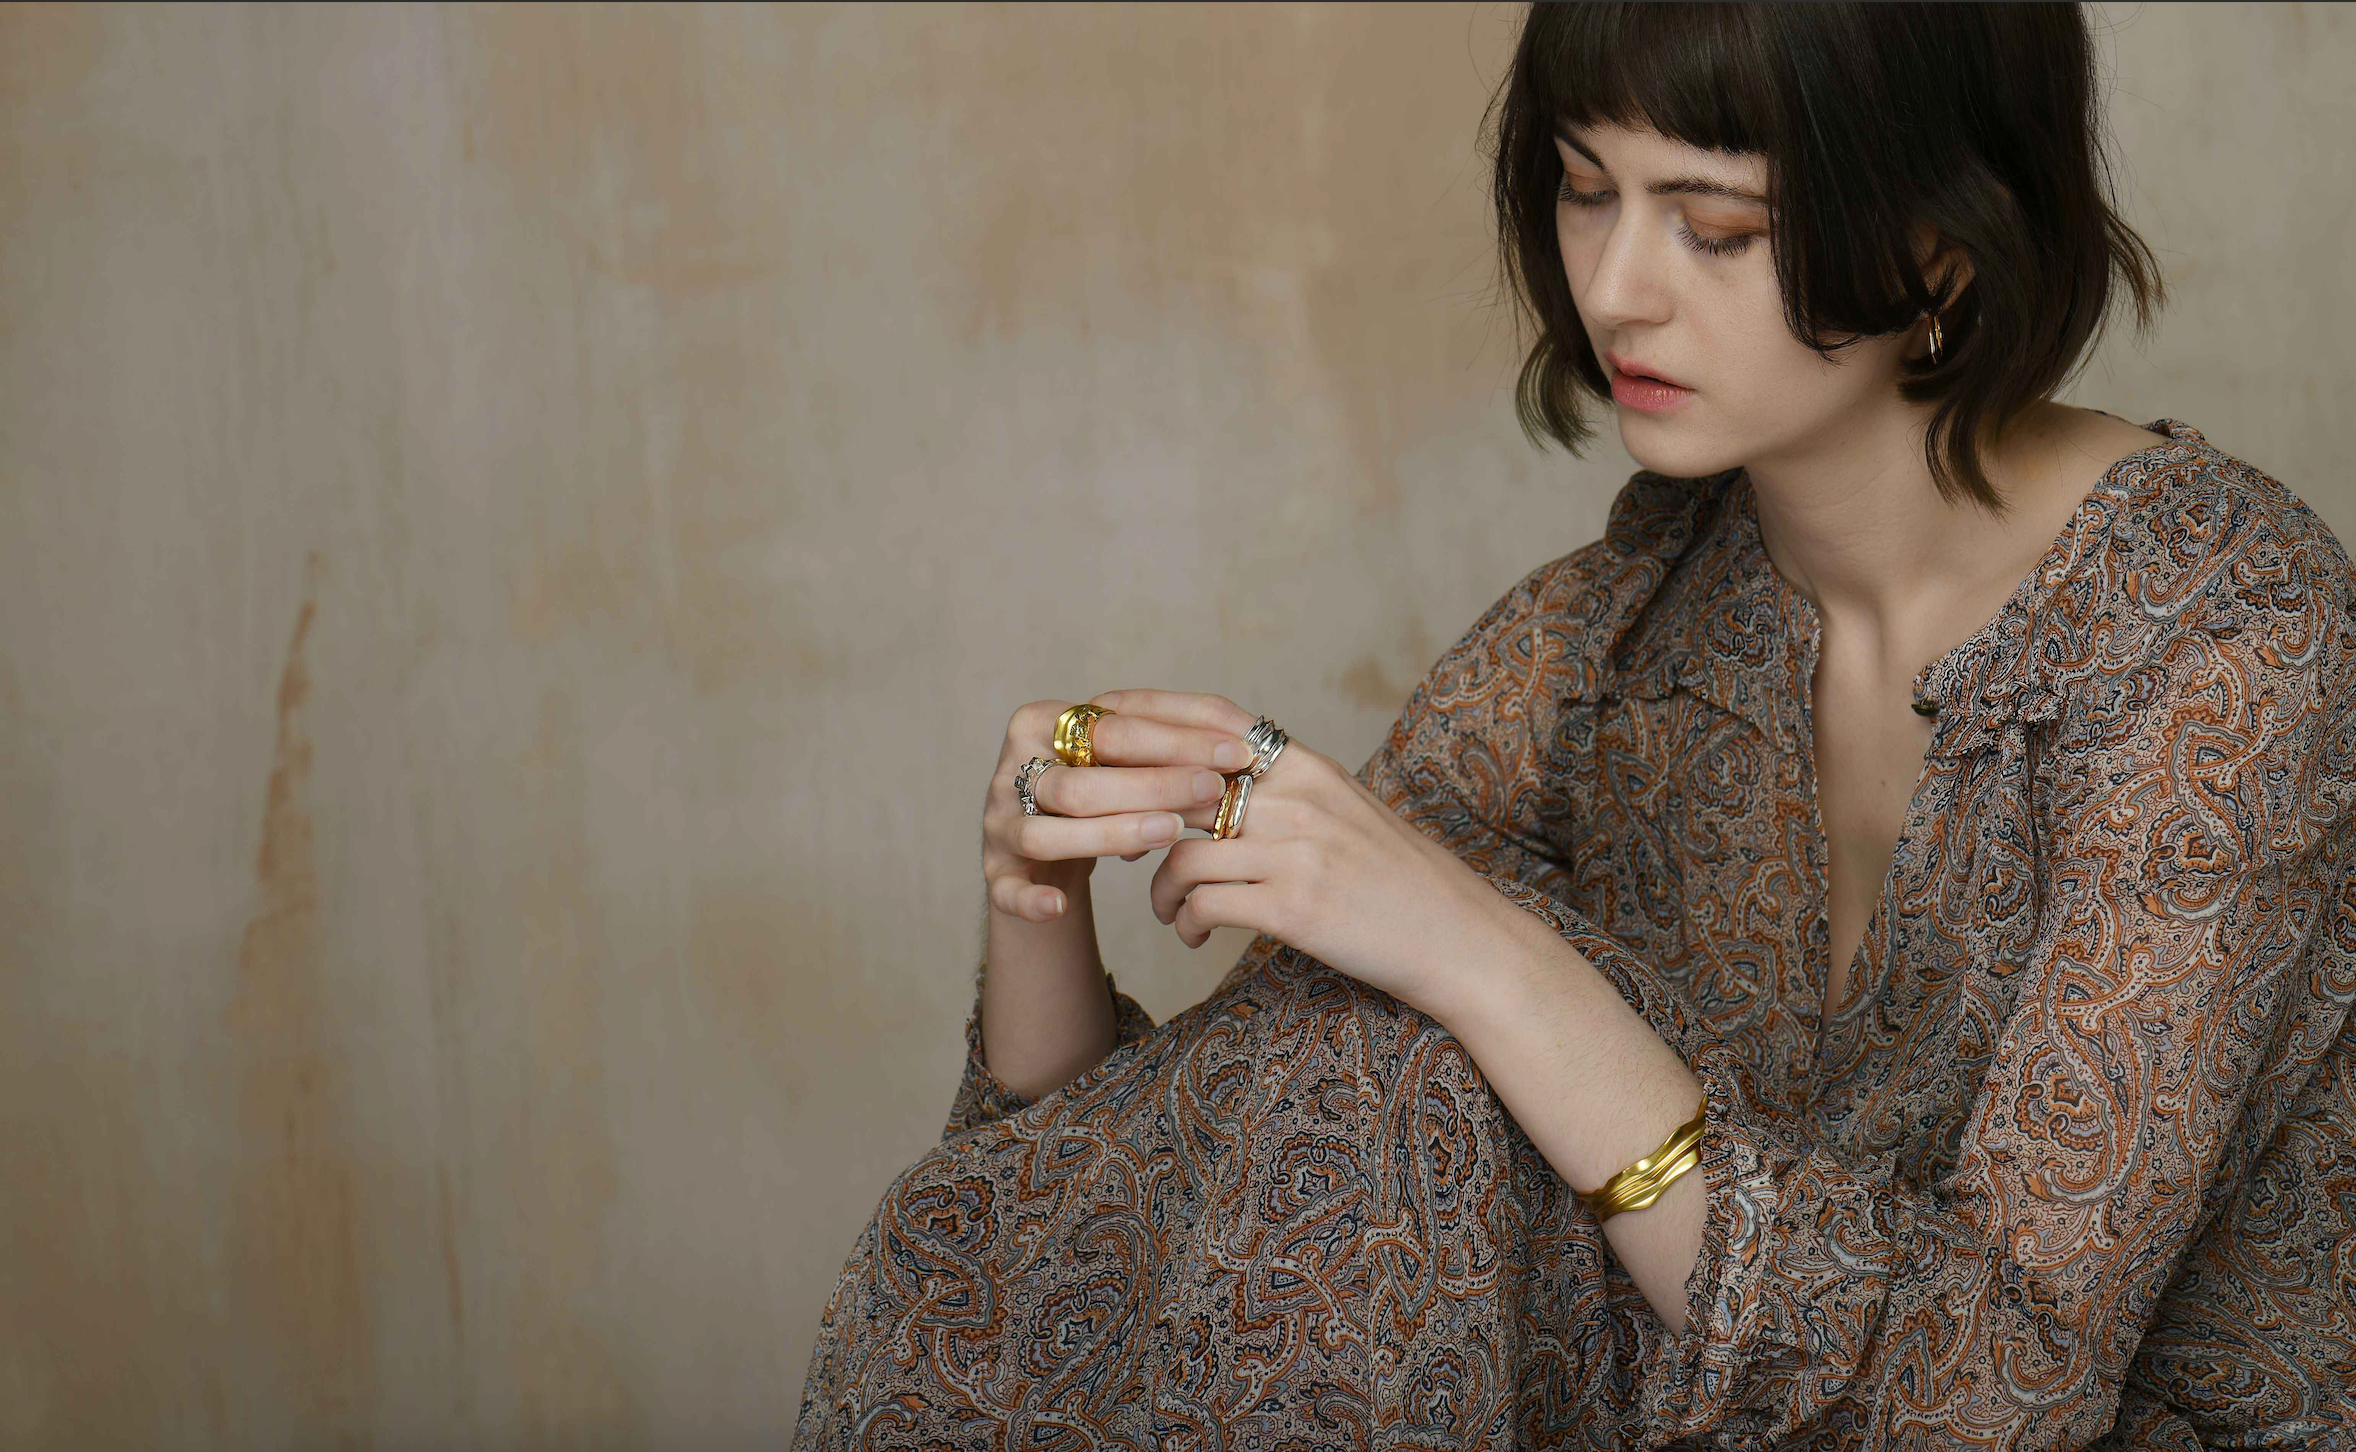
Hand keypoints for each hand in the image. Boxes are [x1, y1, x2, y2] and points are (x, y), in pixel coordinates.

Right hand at [981, 699, 1255, 922]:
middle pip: (1077, 782)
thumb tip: (1231, 752)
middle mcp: (1011, 769)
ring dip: (1109, 835)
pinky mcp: (995, 871)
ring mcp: (999, 822)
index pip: (1110, 727)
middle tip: (1212, 790)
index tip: (1233, 752)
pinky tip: (1060, 906)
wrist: (1047, 847)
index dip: (1176, 739)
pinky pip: (1007, 890)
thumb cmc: (1097, 791)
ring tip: (1170, 834)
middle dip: (1152, 786)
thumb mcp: (1121, 761)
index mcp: (1041, 723)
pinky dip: (1030, 900)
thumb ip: (1158, 750)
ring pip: (1044, 834)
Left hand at [1095, 689, 1506, 1009]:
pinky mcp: (1293, 908)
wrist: (1458, 938)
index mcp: (1308, 767)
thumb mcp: (1347, 810)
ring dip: (1160, 889)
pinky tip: (1193, 936)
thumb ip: (1285, 789)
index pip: (1212, 720)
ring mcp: (1296, 852)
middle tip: (1119, 843)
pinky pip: (1203, 905)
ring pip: (1181, 855)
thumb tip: (1217, 777)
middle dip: (1134, 815)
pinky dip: (1185, 923)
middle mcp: (1298, 799)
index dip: (1149, 716)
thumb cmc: (1399, 878)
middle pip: (1180, 787)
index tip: (1102, 727)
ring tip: (1168, 911)